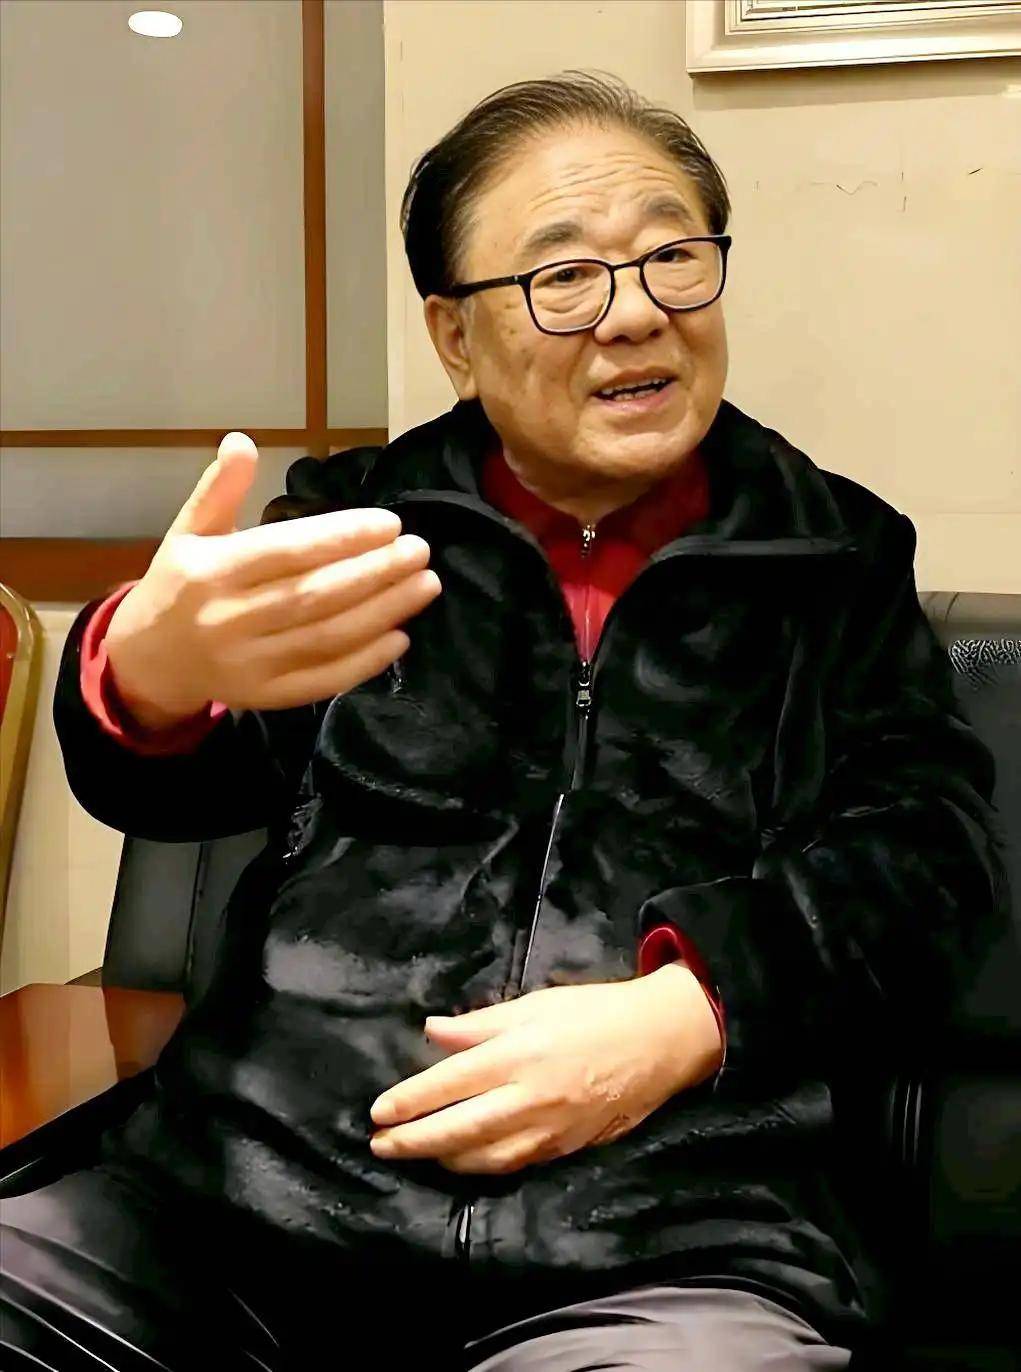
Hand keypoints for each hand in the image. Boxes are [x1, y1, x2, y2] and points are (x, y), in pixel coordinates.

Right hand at [104, 432, 440, 725]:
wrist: (147, 661)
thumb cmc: (178, 586)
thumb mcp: (188, 532)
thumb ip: (219, 489)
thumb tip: (241, 440)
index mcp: (213, 571)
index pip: (287, 552)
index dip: (342, 538)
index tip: (390, 523)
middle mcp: (230, 619)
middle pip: (316, 596)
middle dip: (375, 572)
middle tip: (420, 551)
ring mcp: (250, 663)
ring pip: (326, 638)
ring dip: (382, 613)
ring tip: (425, 586)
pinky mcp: (265, 697)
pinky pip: (322, 680)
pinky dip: (364, 662)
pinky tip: (400, 638)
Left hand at [369, 962, 722, 1175]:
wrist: (658, 1042)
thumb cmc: (593, 1012)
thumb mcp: (535, 1003)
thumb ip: (481, 1024)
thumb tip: (432, 1032)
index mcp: (518, 1053)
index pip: (449, 1083)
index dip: (409, 1100)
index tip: (377, 1111)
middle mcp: (529, 1096)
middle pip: (457, 1129)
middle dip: (413, 1140)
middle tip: (379, 1145)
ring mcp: (548, 1128)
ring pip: (483, 1156)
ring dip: (442, 1158)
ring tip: (413, 1153)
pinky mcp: (565, 1146)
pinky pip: (513, 1163)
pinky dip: (481, 1166)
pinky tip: (462, 1161)